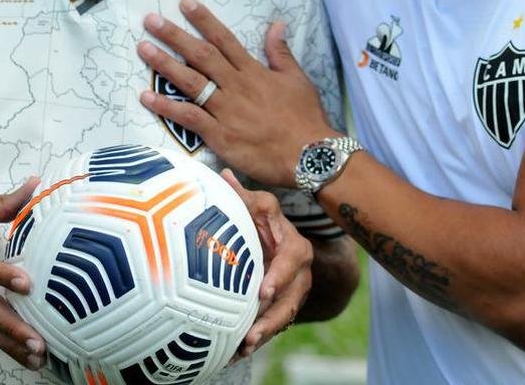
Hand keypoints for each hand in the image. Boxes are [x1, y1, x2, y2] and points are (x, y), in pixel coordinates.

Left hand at [136, 0, 332, 186]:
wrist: (310, 156)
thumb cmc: (305, 118)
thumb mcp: (297, 79)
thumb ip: (280, 52)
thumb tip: (276, 23)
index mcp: (253, 71)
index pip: (224, 39)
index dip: (203, 20)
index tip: (184, 3)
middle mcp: (236, 86)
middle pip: (201, 56)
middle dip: (174, 36)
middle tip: (151, 20)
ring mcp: (226, 110)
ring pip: (190, 82)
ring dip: (164, 64)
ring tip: (143, 48)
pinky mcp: (220, 135)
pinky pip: (188, 117)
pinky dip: (167, 107)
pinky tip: (146, 97)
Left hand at [219, 171, 311, 357]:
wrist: (273, 237)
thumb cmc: (260, 218)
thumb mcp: (253, 205)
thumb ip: (240, 196)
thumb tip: (224, 175)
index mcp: (293, 244)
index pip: (291, 260)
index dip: (279, 275)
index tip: (263, 291)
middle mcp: (300, 269)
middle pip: (291, 296)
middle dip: (272, 315)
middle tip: (251, 331)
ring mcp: (295, 289)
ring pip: (285, 313)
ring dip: (266, 330)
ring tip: (246, 344)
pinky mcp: (285, 303)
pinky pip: (277, 322)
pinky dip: (262, 334)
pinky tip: (241, 349)